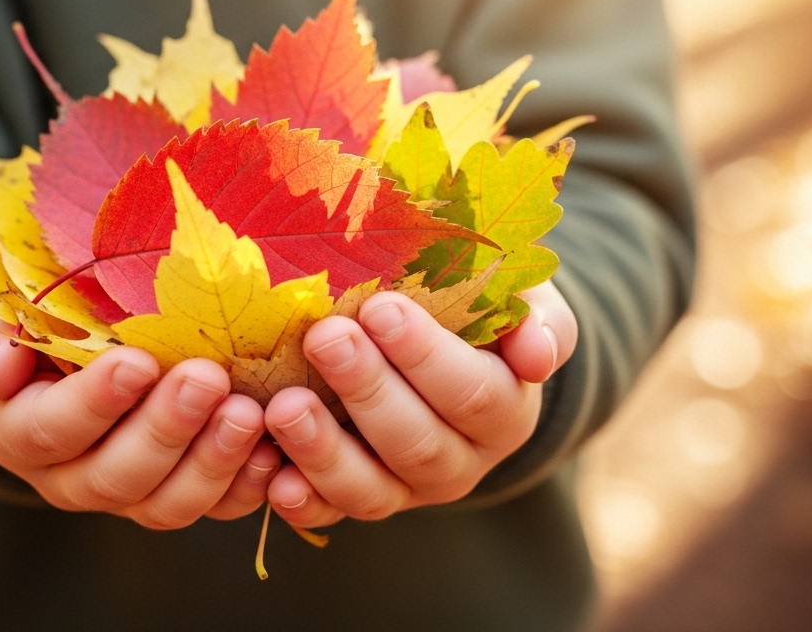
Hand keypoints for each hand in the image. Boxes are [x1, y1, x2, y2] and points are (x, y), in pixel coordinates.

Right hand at [0, 284, 279, 527]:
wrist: (74, 344)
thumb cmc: (39, 315)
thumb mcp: (3, 308)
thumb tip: (2, 361)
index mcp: (18, 433)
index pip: (49, 431)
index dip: (94, 403)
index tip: (138, 362)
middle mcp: (68, 478)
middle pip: (115, 477)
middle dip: (166, 430)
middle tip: (207, 379)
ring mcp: (128, 496)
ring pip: (167, 505)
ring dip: (212, 462)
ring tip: (249, 413)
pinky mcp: (178, 496)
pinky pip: (215, 509)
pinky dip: (247, 485)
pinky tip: (273, 450)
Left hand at [263, 281, 576, 526]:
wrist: (452, 345)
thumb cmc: (480, 306)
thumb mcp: (522, 299)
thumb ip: (538, 319)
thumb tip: (538, 355)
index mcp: (505, 410)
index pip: (472, 392)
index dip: (425, 356)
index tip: (380, 307)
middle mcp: (463, 461)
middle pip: (417, 443)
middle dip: (367, 390)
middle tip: (324, 337)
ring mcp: (408, 488)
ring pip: (372, 491)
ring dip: (325, 452)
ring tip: (284, 407)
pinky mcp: (360, 497)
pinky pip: (330, 512)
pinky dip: (301, 501)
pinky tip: (273, 478)